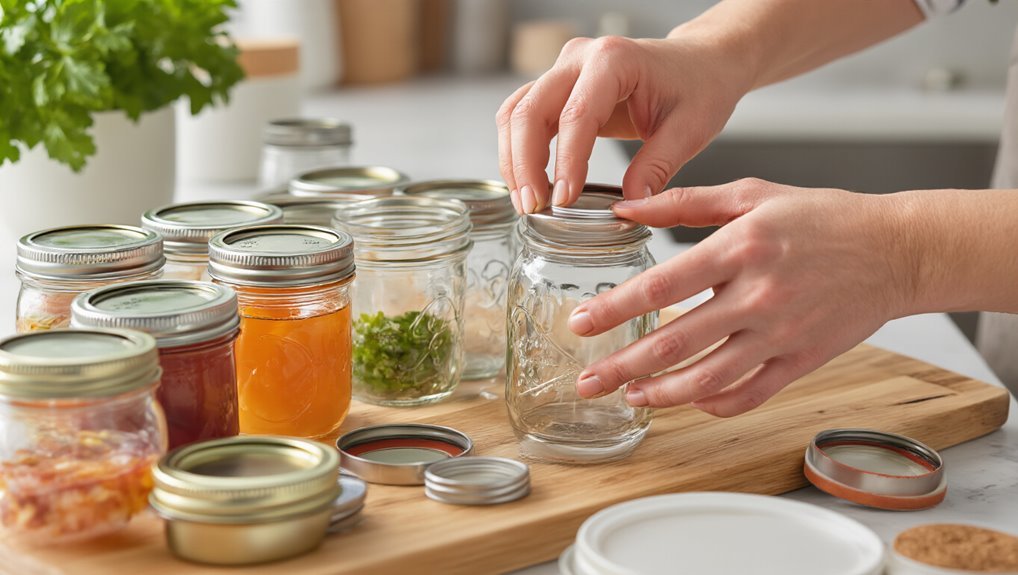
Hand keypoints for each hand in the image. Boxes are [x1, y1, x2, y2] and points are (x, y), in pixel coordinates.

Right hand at [495, 34, 750, 212]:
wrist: (700, 63)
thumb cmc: (698, 87)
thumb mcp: (690, 129)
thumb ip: (657, 167)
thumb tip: (631, 206)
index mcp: (614, 60)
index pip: (576, 115)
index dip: (566, 162)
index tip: (564, 201)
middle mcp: (580, 58)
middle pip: (530, 110)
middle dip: (524, 164)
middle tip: (534, 207)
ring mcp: (564, 69)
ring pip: (517, 112)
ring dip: (514, 159)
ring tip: (528, 202)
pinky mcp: (559, 87)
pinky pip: (524, 116)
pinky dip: (519, 150)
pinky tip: (530, 182)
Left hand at [568, 179, 916, 415]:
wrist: (896, 249)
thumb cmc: (822, 217)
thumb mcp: (751, 193)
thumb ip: (684, 202)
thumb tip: (625, 207)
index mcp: (740, 248)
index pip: (662, 286)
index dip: (614, 309)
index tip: (580, 322)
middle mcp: (758, 295)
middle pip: (675, 342)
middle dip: (622, 366)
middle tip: (587, 380)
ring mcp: (781, 333)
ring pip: (709, 378)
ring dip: (662, 393)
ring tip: (629, 396)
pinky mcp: (802, 360)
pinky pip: (751, 394)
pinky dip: (715, 403)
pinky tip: (689, 401)